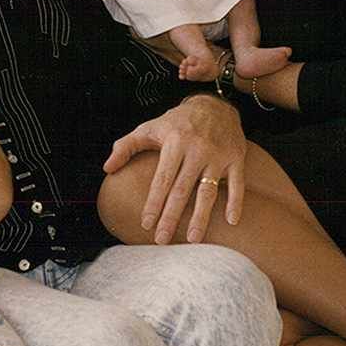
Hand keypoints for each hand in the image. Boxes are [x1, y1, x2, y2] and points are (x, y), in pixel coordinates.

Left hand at [101, 95, 246, 243]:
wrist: (214, 105)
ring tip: (192, 239)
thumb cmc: (177, 122)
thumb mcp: (149, 128)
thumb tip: (108, 168)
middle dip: (171, 217)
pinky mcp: (236, 158)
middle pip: (182, 190)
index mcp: (174, 143)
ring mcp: (218, 156)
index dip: (154, 202)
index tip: (146, 224)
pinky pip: (237, 184)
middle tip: (161, 239)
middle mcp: (197, 150)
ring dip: (200, 216)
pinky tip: (231, 222)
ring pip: (208, 191)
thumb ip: (125, 146)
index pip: (162, 179)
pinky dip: (236, 202)